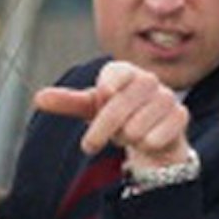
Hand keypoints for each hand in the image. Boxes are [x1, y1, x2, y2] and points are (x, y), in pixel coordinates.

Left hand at [34, 59, 190, 172]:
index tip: (99, 103)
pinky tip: (148, 142)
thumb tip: (38, 98)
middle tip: (90, 145)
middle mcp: (148, 80)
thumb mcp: (91, 109)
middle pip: (119, 108)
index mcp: (125, 72)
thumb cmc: (121, 117)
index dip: (103, 94)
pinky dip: (146, 146)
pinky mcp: (180, 117)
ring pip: (136, 128)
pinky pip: (156, 138)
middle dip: (101, 131)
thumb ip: (68, 103)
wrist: (156, 136)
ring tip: (128, 136)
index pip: (112, 78)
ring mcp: (166, 98)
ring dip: (127, 139)